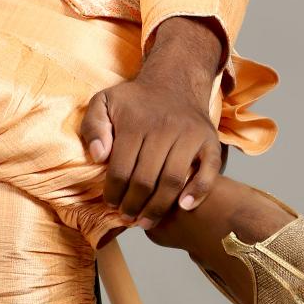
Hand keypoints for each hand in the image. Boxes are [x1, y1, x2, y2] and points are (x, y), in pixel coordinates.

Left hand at [79, 56, 222, 226]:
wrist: (174, 82)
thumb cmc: (135, 100)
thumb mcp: (104, 102)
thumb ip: (93, 126)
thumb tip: (99, 156)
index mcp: (135, 123)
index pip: (121, 169)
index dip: (113, 193)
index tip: (111, 204)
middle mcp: (164, 129)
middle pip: (146, 180)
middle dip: (133, 206)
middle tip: (127, 217)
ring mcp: (189, 135)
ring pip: (173, 181)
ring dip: (158, 208)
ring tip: (145, 221)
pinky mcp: (210, 141)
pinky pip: (208, 172)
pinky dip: (198, 192)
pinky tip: (184, 206)